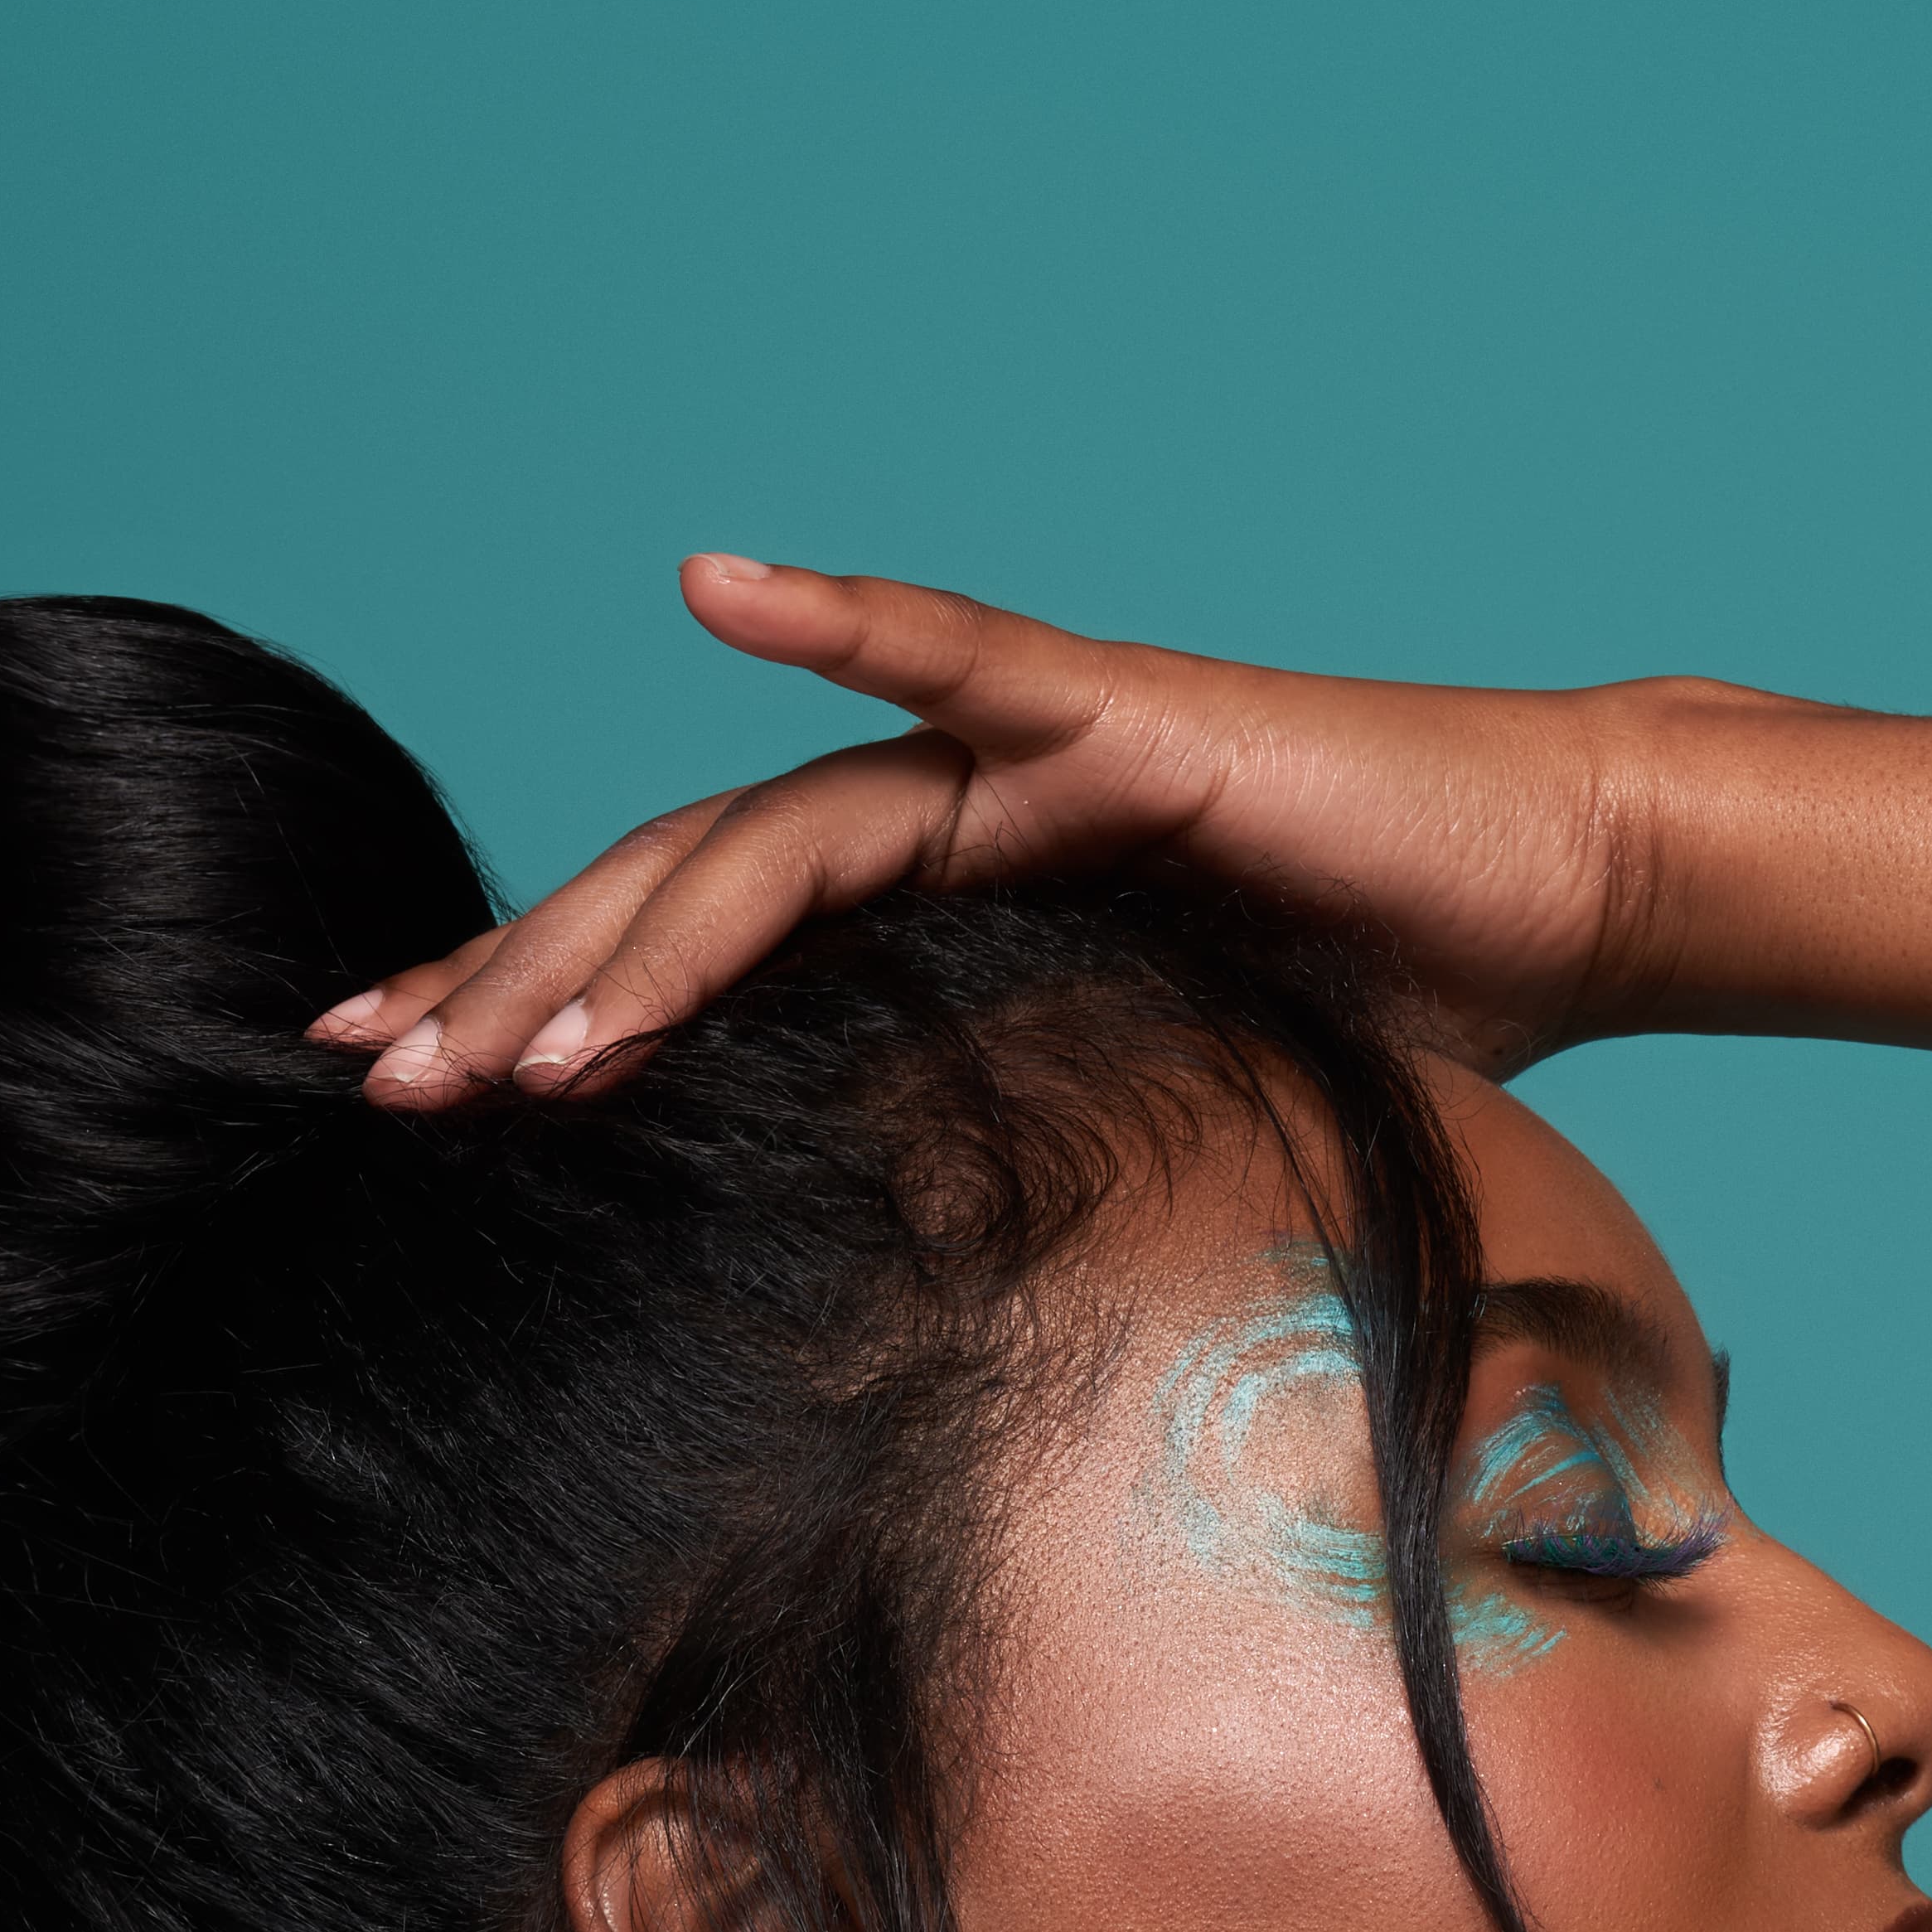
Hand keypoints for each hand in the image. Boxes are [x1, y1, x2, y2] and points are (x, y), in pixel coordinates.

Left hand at [310, 560, 1669, 1104]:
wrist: (1555, 898)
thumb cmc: (1376, 1019)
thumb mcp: (1148, 1131)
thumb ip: (1017, 1178)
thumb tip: (916, 1342)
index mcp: (929, 927)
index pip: (689, 959)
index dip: (530, 1007)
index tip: (385, 1080)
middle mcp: (942, 826)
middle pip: (684, 893)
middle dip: (522, 986)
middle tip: (376, 1079)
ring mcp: (1023, 763)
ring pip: (782, 832)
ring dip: (641, 926)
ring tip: (518, 1038)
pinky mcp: (1126, 724)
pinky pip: (971, 666)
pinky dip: (854, 624)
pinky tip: (719, 589)